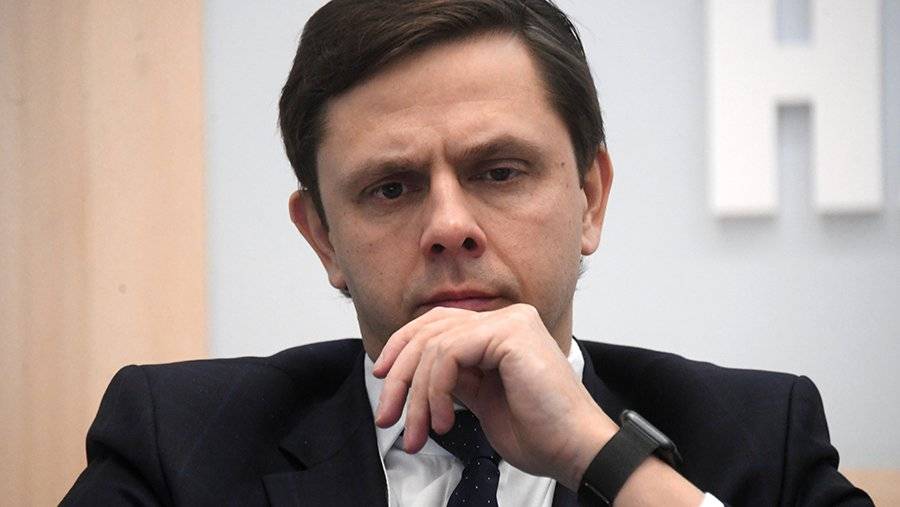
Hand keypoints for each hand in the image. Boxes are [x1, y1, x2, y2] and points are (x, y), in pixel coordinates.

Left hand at [372, 303, 617, 488]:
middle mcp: (507, 317)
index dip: (402, 349)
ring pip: (434, 346)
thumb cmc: (537, 432)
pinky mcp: (510, 333)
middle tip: (387, 417)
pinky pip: (448, 354)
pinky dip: (435, 391)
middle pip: (429, 331)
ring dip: (417, 396)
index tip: (383, 382)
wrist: (574, 449)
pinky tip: (443, 421)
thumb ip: (454, 377)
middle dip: (400, 377)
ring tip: (418, 432)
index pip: (437, 325)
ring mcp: (510, 321)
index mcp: (501, 330)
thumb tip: (414, 374)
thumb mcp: (481, 399)